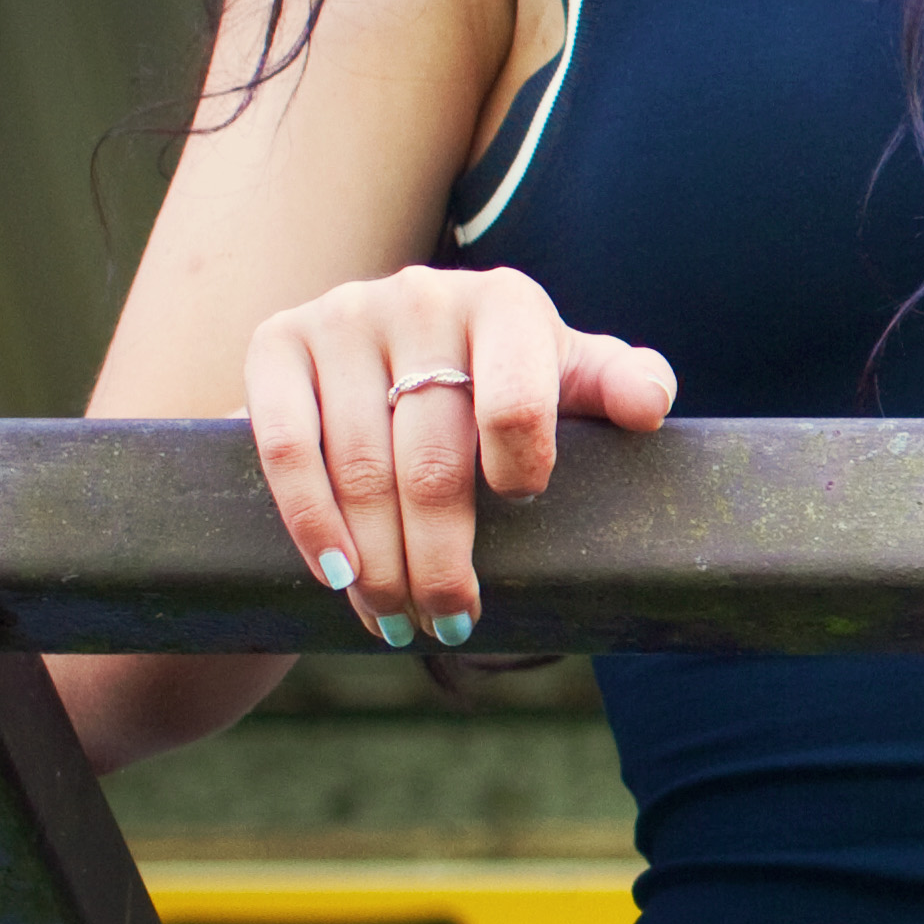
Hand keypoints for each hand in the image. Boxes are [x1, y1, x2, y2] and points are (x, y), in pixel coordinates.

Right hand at [248, 266, 676, 647]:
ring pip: (357, 465)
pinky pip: (285, 446)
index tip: (522, 514)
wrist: (397, 349)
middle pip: (431, 458)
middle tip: (450, 625)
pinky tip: (336, 573)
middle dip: (441, 558)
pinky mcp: (277, 341)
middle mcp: (421, 298)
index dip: (520, 473)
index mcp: (506, 302)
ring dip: (375, 561)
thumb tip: (646, 410)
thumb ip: (627, 383)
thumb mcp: (575, 374)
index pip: (517, 404)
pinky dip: (309, 519)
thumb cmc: (510, 374)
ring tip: (396, 620)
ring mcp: (343, 316)